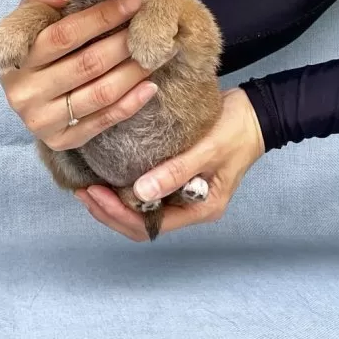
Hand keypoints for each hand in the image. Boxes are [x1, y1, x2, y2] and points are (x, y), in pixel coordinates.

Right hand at [0, 0, 159, 150]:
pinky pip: (102, 122)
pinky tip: (151, 86)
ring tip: (158, 53)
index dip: (102, 16)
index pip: (64, 35)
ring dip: (134, 72)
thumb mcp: (31, 18)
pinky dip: (130, 104)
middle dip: (126, 43)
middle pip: (87, 64)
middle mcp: (23, 92)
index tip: (136, 0)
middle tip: (153, 28)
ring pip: (99, 94)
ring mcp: (40, 120)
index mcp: (14, 57)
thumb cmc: (35, 48)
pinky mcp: (59, 141)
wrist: (26, 95)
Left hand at [76, 88, 264, 240]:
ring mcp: (181, 194)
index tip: (95, 193)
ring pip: (139, 209)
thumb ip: (176, 171)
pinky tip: (105, 174)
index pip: (150, 226)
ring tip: (87, 185)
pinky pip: (144, 190)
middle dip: (109, 211)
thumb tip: (140, 194)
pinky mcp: (174, 176)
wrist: (255, 112)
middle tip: (83, 191)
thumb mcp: (208, 149)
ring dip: (112, 202)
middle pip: (141, 223)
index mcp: (199, 209)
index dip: (118, 214)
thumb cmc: (236, 130)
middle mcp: (187, 207)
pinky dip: (123, 186)